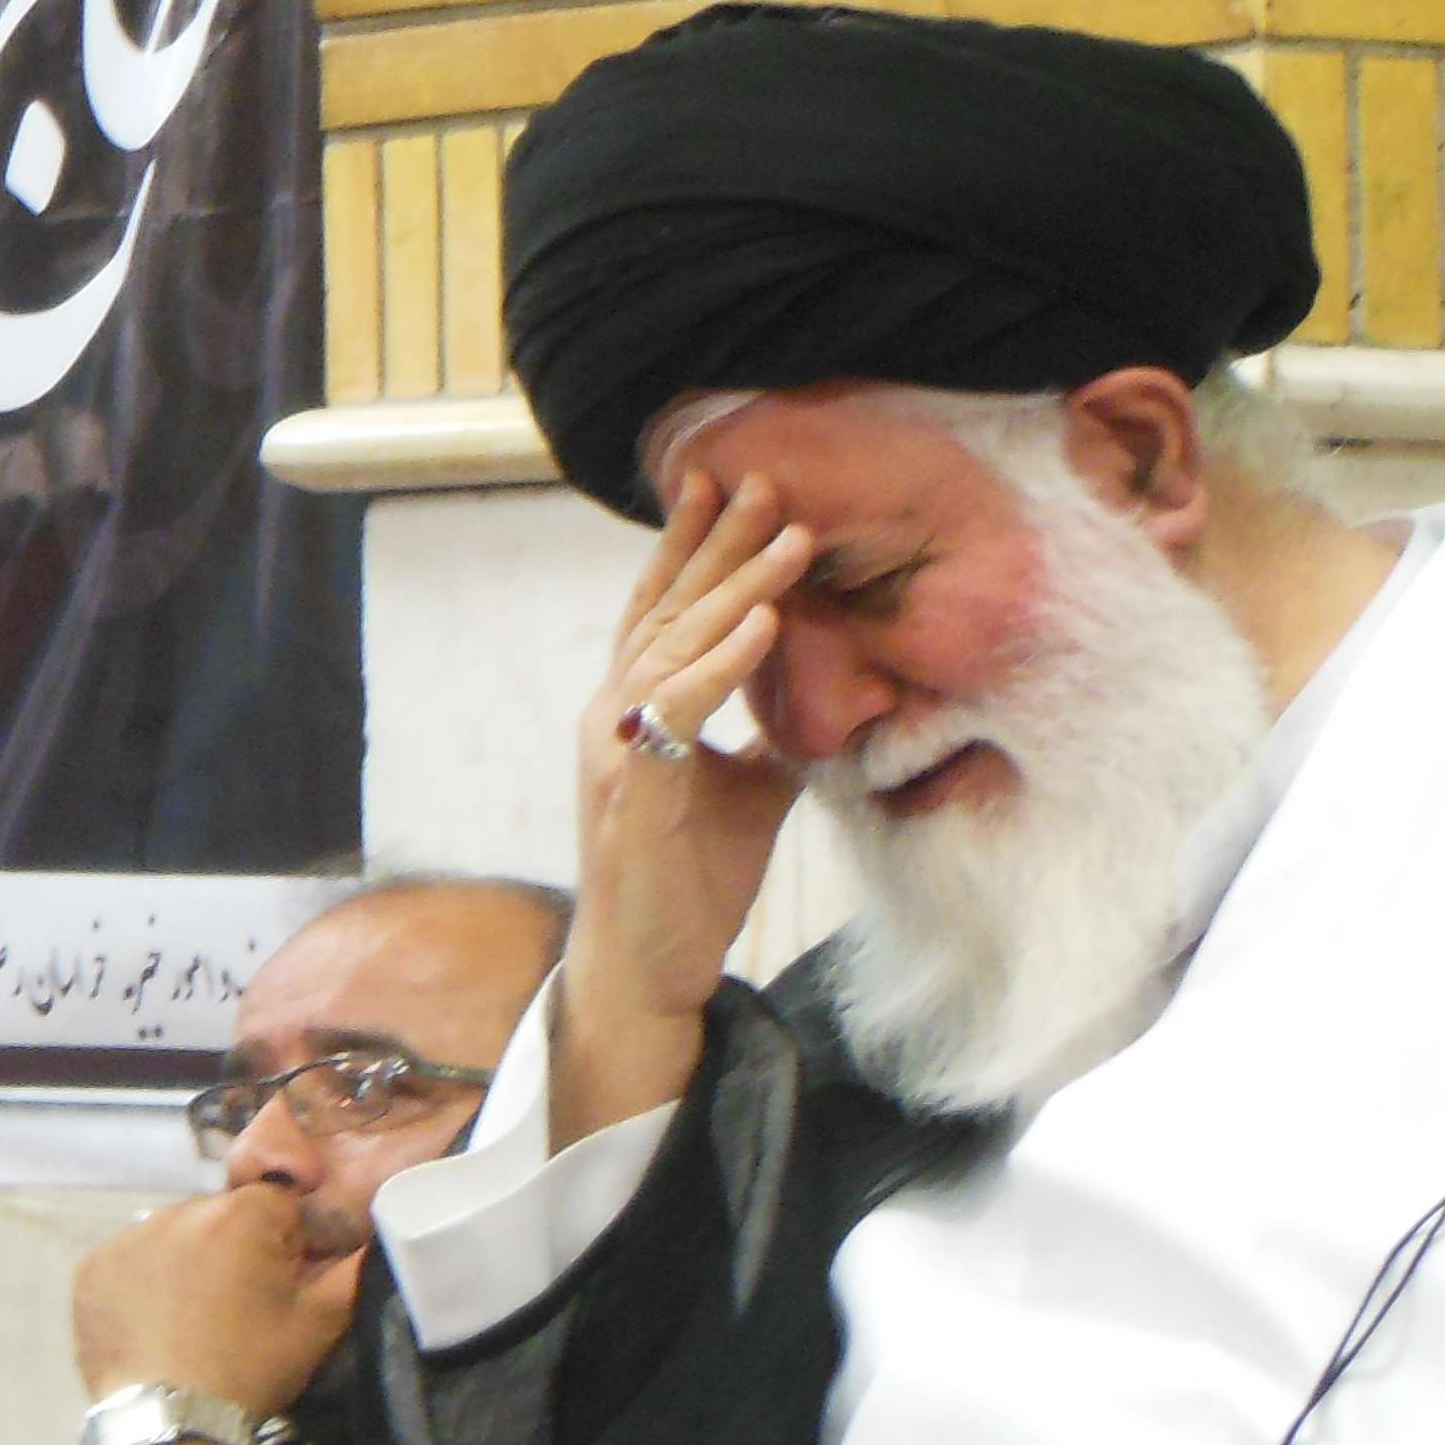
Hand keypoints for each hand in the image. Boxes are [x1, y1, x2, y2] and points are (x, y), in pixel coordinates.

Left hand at [71, 1185, 362, 1420]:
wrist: (170, 1422)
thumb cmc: (249, 1371)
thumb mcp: (317, 1326)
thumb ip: (353, 1271)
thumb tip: (377, 1236)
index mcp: (241, 1216)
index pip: (276, 1201)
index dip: (283, 1242)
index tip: (279, 1283)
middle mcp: (179, 1211)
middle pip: (221, 1215)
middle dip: (233, 1248)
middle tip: (236, 1309)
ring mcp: (129, 1237)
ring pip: (173, 1235)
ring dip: (186, 1261)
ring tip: (191, 1320)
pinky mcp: (92, 1268)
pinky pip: (129, 1260)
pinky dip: (142, 1282)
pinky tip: (153, 1323)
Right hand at [554, 476, 813, 1142]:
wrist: (646, 964)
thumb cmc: (688, 878)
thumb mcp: (748, 791)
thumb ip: (772, 736)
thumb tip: (832, 697)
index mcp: (634, 707)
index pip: (661, 608)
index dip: (690, 544)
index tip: (724, 483)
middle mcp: (612, 713)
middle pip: (669, 608)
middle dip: (719, 542)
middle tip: (765, 479)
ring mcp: (616, 748)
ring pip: (676, 646)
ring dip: (736, 587)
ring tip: (790, 539)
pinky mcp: (633, 789)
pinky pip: (679, 708)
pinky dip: (722, 662)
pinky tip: (764, 623)